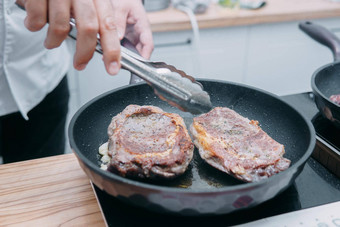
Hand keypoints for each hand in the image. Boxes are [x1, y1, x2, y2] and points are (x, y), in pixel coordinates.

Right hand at [15, 0, 152, 74]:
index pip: (109, 25)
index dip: (112, 49)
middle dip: (85, 52)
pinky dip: (35, 26)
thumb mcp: (87, 1)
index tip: (112, 67)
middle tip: (80, 64)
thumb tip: (104, 47)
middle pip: (88, 28)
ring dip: (54, 41)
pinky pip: (38, 17)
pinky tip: (35, 23)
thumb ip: (96, 19)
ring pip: (60, 26)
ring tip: (51, 42)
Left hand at [110, 0, 153, 58]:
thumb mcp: (121, 7)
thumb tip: (118, 36)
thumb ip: (119, 21)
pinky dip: (116, 52)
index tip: (140, 63)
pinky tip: (107, 52)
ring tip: (111, 58)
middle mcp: (139, 33)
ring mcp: (132, 37)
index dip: (145, 56)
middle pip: (139, 52)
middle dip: (131, 60)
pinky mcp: (124, 38)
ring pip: (130, 52)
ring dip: (122, 57)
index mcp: (143, 25)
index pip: (148, 44)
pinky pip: (122, 48)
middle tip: (120, 63)